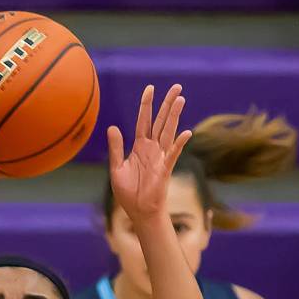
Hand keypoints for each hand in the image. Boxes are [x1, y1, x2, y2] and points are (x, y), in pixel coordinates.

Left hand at [108, 84, 190, 222]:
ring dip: (174, 116)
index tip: (151, 88)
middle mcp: (152, 149)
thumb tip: (112, 127)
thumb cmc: (128, 193)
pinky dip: (179, 144)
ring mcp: (160, 157)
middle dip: (168, 104)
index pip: (144, 120)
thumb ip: (116, 148)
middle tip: (177, 86)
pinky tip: (186, 132)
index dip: (147, 104)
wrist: (139, 211)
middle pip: (160, 121)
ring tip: (181, 99)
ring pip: (168, 132)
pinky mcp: (164, 169)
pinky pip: (172, 154)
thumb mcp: (116, 168)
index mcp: (139, 146)